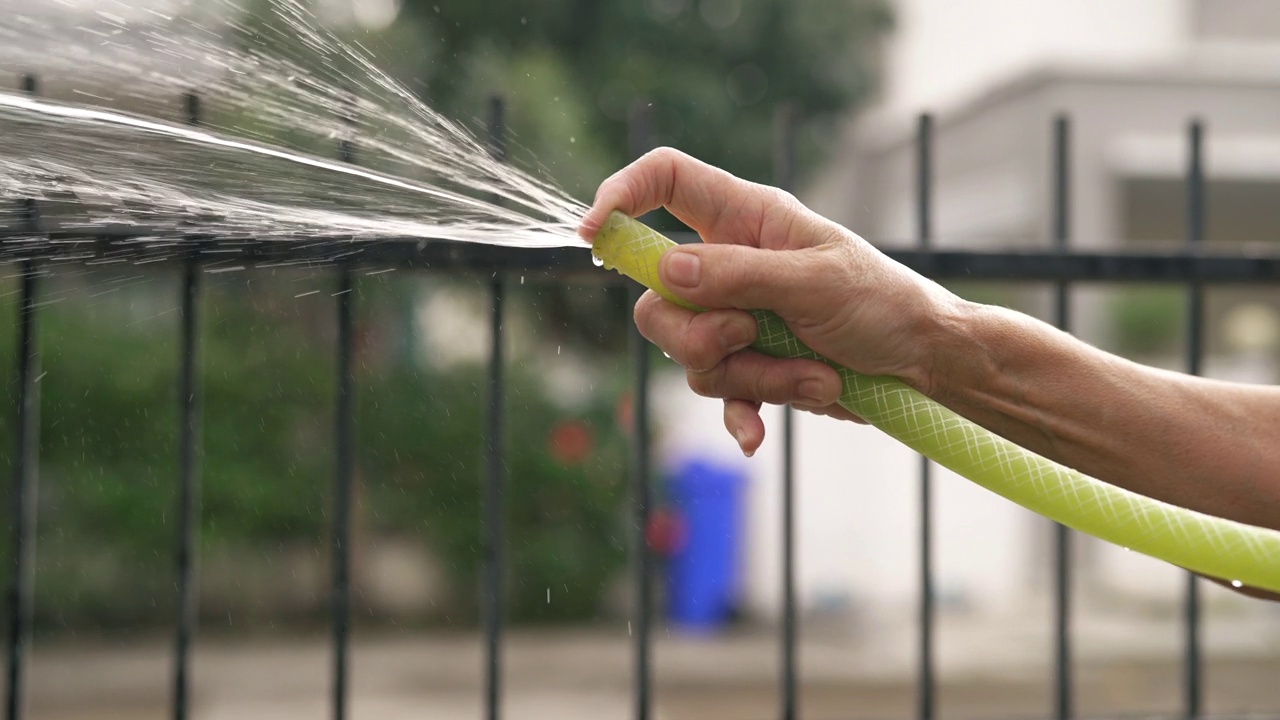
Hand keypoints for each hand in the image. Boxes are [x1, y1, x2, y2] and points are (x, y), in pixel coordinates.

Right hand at [579, 148, 957, 455]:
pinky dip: (741, 413)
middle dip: (698, 332)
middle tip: (753, 334)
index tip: (593, 236)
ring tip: (813, 374)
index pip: (666, 181)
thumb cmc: (883, 303)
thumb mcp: (816, 282)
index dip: (622, 196)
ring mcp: (736, 318)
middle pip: (658, 296)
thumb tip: (667, 269)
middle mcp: (730, 264)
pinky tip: (759, 435)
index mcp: (747, 219)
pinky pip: (716, 394)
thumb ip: (740, 274)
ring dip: (750, 376)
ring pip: (688, 354)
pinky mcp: (749, 366)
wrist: (922, 366)